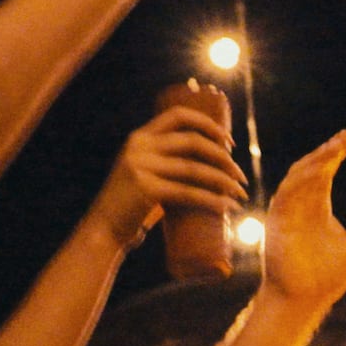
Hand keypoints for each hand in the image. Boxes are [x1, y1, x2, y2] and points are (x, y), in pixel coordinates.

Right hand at [88, 106, 246, 247]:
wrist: (104, 230)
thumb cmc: (132, 205)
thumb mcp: (143, 171)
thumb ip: (165, 162)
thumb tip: (209, 160)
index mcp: (139, 137)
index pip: (179, 116)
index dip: (209, 124)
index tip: (229, 143)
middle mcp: (139, 147)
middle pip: (194, 142)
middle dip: (224, 158)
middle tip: (241, 176)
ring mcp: (141, 167)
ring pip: (196, 169)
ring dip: (225, 181)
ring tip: (241, 193)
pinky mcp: (146, 190)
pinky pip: (189, 193)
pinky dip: (213, 201)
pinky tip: (228, 206)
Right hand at [260, 131, 345, 306]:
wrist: (306, 300)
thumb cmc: (329, 277)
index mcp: (318, 208)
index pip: (324, 174)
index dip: (334, 155)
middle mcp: (301, 206)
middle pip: (311, 170)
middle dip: (325, 153)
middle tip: (343, 139)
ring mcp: (287, 212)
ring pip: (297, 178)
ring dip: (314, 162)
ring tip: (334, 150)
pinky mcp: (277, 222)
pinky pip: (286, 195)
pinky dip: (301, 181)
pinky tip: (318, 172)